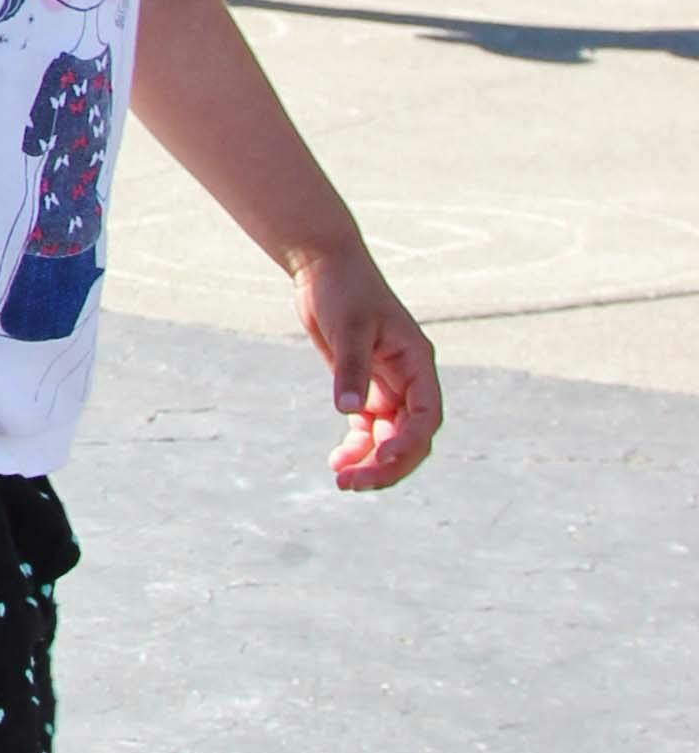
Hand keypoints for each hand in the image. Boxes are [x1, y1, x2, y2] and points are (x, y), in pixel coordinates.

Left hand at [294, 245, 440, 490]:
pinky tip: (337, 462)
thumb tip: (348, 411)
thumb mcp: (348, 328)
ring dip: (370, 463)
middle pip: (411, 437)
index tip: (383, 457)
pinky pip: (368, 430)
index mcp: (417, 363)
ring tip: (341, 481)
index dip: (410, 442)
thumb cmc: (343, 289)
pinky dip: (356, 448)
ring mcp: (388, 387)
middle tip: (352, 484)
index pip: (427, 415)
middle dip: (387, 464)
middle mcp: (409, 380)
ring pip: (390, 439)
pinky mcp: (364, 389)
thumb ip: (351, 369)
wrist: (324, 268)